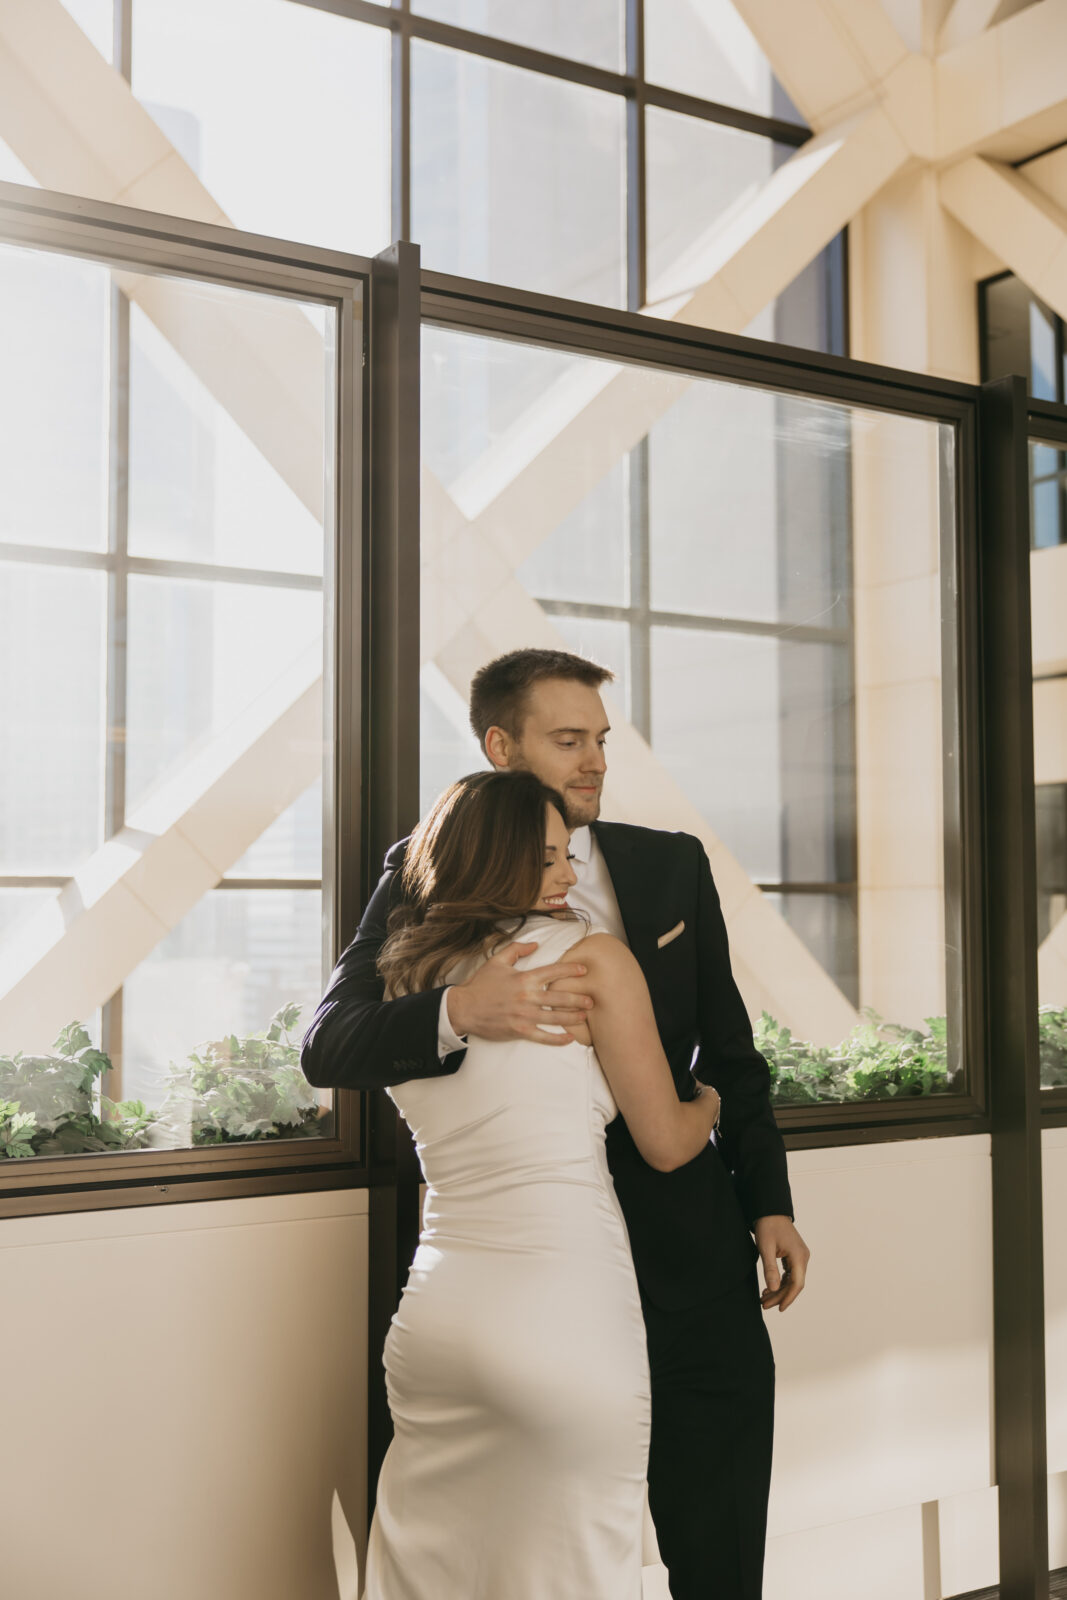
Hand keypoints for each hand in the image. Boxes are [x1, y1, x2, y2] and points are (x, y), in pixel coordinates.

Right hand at [448, 941, 592, 1045]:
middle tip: (591, 1000)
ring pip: (555, 1018)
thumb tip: (535, 944)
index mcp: (524, 978)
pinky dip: (558, 1039)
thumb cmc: (481, 984)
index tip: (583, 970)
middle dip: (578, 999)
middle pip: (559, 998)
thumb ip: (516, 949)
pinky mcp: (520, 1030)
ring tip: (585, 1017)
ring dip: (573, 1017)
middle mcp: (527, 996)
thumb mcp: (496, 961)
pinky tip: (569, 1038)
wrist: (464, 1008)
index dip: (570, 970)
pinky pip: (543, 1036)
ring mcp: (524, 1015)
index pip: (552, 972)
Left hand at [754, 1215, 809, 1312]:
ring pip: (792, 1280)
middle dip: (780, 1296)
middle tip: (764, 1304)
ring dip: (779, 1290)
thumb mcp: (766, 1248)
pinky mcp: (794, 1255)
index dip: (788, 1298)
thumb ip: (770, 1269)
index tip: (779, 1309)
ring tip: (764, 1298)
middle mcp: (803, 1257)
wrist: (770, 1210)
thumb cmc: (767, 1226)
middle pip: (794, 1284)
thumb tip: (773, 1288)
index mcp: (799, 1256)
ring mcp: (800, 1256)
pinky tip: (769, 1288)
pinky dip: (780, 1281)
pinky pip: (790, 1273)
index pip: (797, 1284)